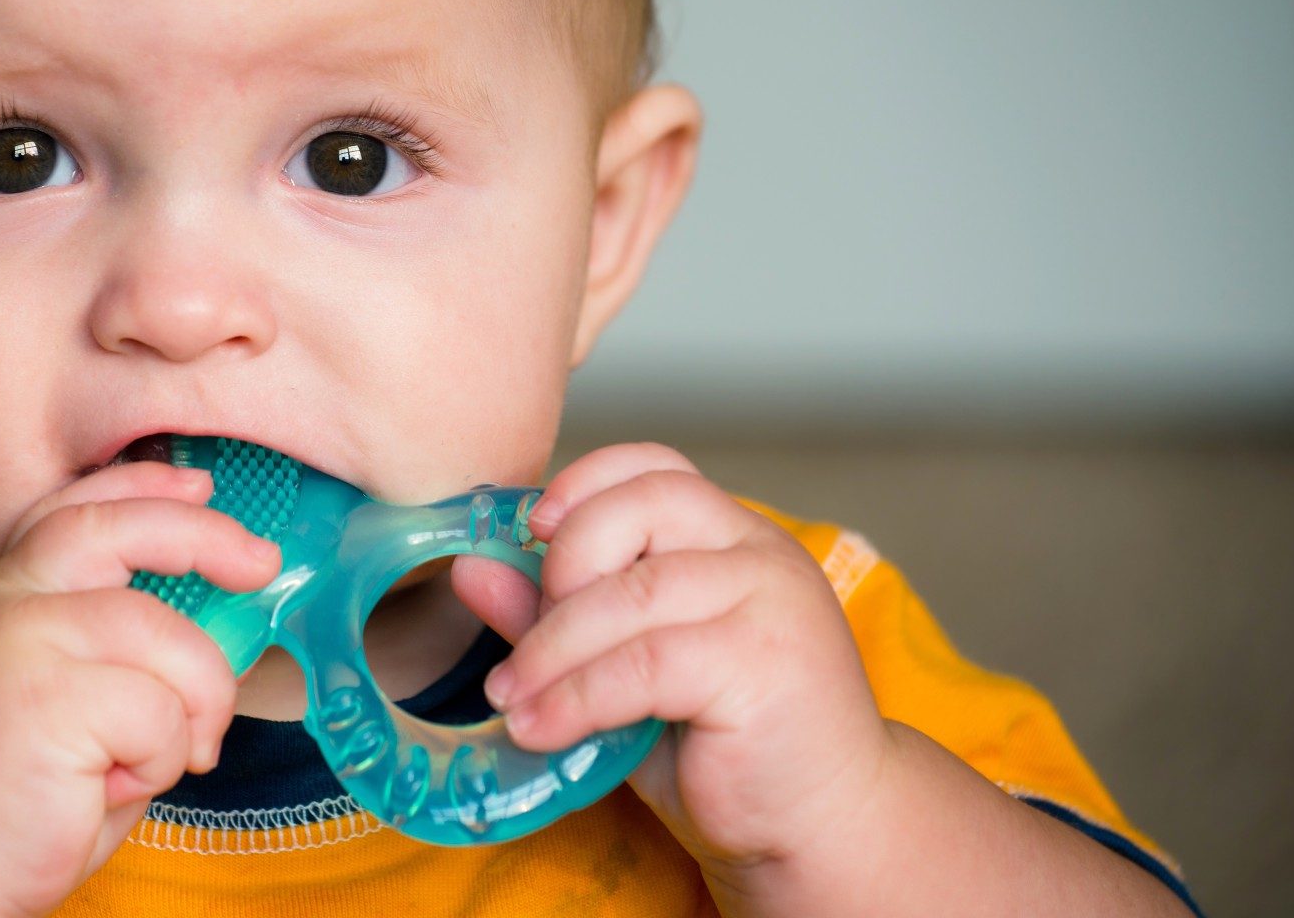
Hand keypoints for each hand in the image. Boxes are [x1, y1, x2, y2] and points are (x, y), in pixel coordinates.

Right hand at [0, 462, 281, 917]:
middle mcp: (5, 603)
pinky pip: (161, 712)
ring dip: (191, 708)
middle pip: (123, 531)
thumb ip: (118, 646)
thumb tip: (219, 608)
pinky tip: (108, 789)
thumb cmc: (17, 797)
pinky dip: (160, 758)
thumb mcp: (67, 694)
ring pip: (168, 639)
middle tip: (261, 565)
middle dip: (206, 538)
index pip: (77, 509)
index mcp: (6, 595)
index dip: (142, 486)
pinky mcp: (46, 699)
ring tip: (149, 762)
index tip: (199, 485)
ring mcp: (20, 643)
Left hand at [451, 443, 892, 885]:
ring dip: (550, 649)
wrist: (822, 828)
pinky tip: (542, 728)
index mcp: (734, 537)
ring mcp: (770, 602)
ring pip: (630, 593)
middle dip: (561, 566)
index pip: (656, 466)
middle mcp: (760, 552)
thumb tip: (470, 567)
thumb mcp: (626, 670)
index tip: (527, 530)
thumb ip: (558, 614)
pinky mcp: (763, 664)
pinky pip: (643, 663)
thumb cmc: (724, 746)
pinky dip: (576, 696)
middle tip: (526, 642)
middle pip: (639, 506)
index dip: (584, 483)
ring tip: (512, 698)